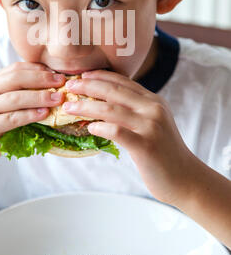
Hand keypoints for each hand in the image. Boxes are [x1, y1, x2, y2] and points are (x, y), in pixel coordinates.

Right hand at [0, 62, 65, 179]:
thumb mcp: (4, 109)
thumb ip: (20, 96)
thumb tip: (52, 87)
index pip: (15, 68)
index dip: (38, 69)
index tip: (58, 73)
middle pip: (16, 78)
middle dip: (41, 79)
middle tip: (61, 82)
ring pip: (15, 97)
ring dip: (40, 96)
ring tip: (58, 98)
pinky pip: (11, 118)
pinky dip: (30, 115)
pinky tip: (45, 114)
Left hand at [63, 69, 196, 205]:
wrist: (186, 179)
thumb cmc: (164, 152)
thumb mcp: (153, 123)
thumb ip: (135, 111)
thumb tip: (104, 104)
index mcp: (153, 101)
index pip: (123, 81)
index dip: (100, 76)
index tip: (82, 75)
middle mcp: (153, 108)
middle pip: (113, 90)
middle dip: (88, 86)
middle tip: (69, 86)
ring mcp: (150, 126)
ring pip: (110, 109)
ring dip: (86, 106)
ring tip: (69, 107)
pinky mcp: (146, 146)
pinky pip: (116, 131)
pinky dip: (100, 127)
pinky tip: (89, 128)